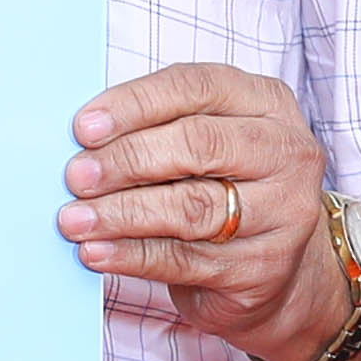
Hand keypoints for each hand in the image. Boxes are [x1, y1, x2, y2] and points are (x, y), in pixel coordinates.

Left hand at [60, 63, 335, 357]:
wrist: (279, 272)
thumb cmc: (223, 189)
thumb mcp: (206, 144)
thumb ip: (158, 129)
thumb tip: (82, 138)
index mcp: (267, 102)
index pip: (197, 87)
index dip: (135, 104)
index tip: (84, 127)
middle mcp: (286, 152)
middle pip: (198, 145)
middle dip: (127, 159)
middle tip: (76, 176)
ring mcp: (283, 213)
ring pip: (190, 207)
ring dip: (121, 213)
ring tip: (74, 219)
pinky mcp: (262, 268)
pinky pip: (185, 259)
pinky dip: (132, 255)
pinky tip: (96, 251)